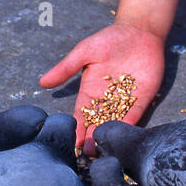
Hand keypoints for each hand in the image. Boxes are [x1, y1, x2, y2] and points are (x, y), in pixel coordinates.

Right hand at [39, 21, 166, 152]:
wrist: (138, 31)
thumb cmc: (109, 39)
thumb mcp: (84, 52)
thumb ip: (66, 68)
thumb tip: (42, 82)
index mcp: (90, 91)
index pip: (82, 114)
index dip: (77, 128)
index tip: (72, 143)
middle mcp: (106, 100)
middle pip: (97, 123)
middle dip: (92, 138)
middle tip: (87, 154)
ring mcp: (125, 100)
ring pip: (115, 123)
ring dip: (108, 136)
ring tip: (102, 151)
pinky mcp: (142, 98)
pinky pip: (135, 114)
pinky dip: (129, 125)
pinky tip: (122, 136)